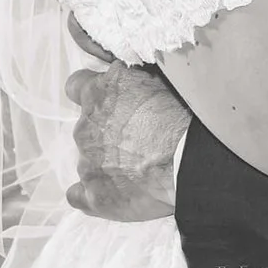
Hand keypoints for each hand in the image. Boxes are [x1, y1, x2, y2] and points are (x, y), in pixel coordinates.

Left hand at [65, 62, 191, 221]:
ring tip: (139, 169)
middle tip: (139, 140)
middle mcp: (85, 127)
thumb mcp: (157, 78)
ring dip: (106, 163)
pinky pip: (79, 196)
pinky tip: (112, 194)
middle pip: (87, 128)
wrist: (191, 161)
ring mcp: (87, 163)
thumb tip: (126, 72)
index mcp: (98, 94)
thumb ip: (132, 78)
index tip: (108, 102)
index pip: (76, 86)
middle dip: (107, 132)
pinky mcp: (94, 195)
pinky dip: (92, 194)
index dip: (92, 94)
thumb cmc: (181, 115)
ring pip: (88, 161)